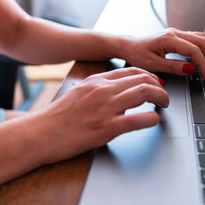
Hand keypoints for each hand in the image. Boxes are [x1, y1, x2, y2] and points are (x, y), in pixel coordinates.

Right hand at [41, 67, 168, 162]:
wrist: (40, 133)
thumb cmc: (59, 116)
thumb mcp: (80, 93)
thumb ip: (100, 89)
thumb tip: (119, 93)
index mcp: (97, 81)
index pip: (132, 71)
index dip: (150, 75)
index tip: (157, 82)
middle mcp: (103, 90)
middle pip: (143, 79)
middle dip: (160, 86)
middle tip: (164, 95)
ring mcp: (105, 108)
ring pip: (144, 92)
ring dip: (161, 98)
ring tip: (164, 105)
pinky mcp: (106, 128)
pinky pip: (137, 119)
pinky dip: (151, 119)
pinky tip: (154, 120)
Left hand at [121, 28, 204, 80]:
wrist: (128, 46)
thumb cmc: (137, 54)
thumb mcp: (153, 65)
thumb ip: (173, 67)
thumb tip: (192, 69)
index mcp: (168, 39)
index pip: (194, 50)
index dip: (203, 64)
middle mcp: (175, 32)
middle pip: (202, 41)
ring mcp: (176, 33)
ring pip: (201, 38)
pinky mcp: (177, 36)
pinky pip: (195, 39)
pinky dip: (203, 49)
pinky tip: (204, 59)